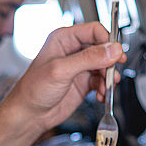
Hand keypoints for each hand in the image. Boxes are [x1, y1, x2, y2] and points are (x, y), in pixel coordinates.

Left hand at [2, 23, 124, 133]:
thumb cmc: (33, 90)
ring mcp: (79, 67)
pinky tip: (100, 95)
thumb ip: (89, 58)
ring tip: (105, 87)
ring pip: (105, 66)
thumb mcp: (61, 70)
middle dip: (110, 62)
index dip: (107, 41)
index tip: (116, 54)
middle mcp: (72, 50)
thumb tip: (112, 50)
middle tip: (112, 73)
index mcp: (64, 39)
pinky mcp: (83, 82)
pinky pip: (101, 81)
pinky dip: (104, 88)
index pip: (94, 31)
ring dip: (108, 78)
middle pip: (103, 48)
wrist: (29, 115)